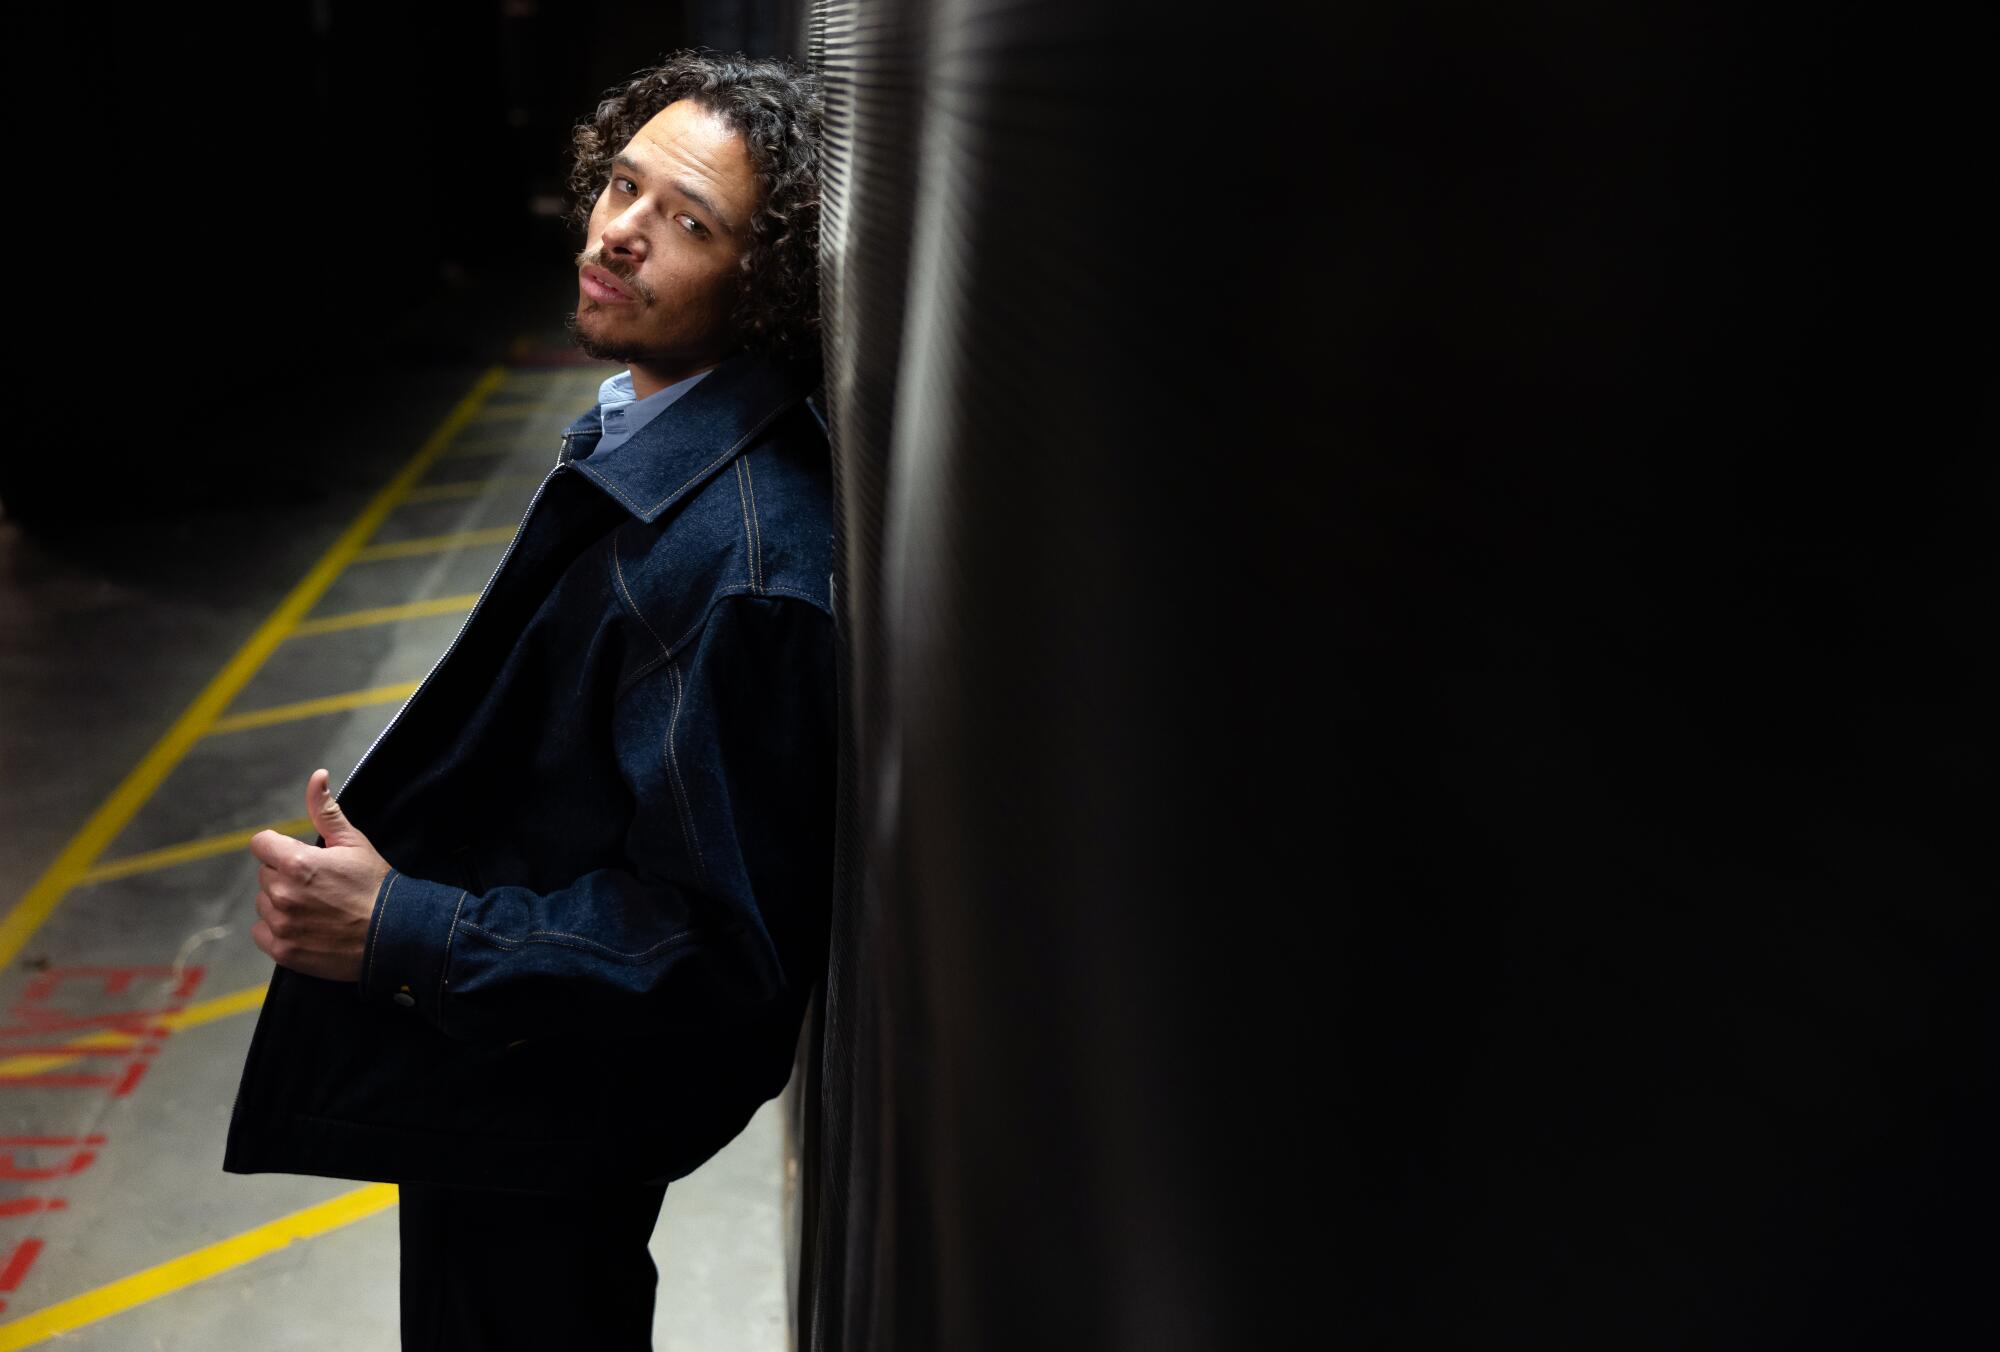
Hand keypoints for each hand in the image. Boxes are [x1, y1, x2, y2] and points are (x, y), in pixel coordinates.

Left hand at [248, 769, 391, 982]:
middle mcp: (281, 893)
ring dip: (281, 903)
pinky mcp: (283, 950)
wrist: (394, 933)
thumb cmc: (375, 884)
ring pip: (264, 904)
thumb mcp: (354, 842)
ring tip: (314, 907)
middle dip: (284, 875)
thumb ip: (326, 810)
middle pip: (265, 875)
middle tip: (318, 885)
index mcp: (295, 862)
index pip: (262, 844)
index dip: (281, 848)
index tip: (301, 857)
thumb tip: (317, 776)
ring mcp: (281, 924)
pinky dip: (277, 930)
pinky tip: (304, 926)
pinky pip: (261, 932)